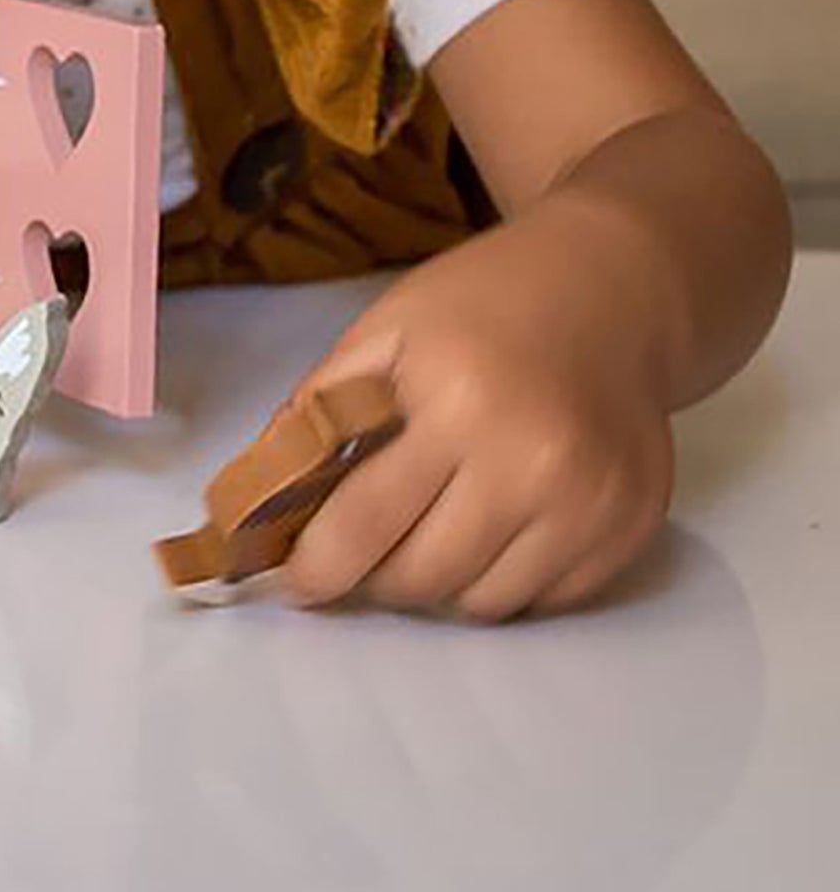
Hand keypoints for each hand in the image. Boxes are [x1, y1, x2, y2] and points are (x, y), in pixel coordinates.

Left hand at [277, 213, 675, 621]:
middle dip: (372, 576)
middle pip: (422, 576)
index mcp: (457, 402)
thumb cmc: (478, 305)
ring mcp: (592, 501)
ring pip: (481, 604)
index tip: (290, 583)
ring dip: (437, 584)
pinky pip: (543, 601)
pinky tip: (491, 526)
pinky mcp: (632, 527)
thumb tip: (258, 499)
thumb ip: (316, 412)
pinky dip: (501, 580)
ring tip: (425, 527)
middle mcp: (534, 460)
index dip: (317, 566)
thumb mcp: (382, 332)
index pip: (366, 521)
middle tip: (356, 550)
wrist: (609, 287)